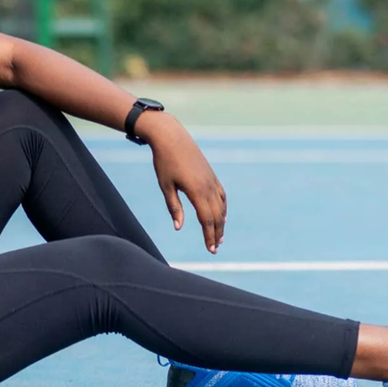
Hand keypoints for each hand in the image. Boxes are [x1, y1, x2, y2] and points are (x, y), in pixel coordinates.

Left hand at [147, 117, 226, 253]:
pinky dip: (223, 208)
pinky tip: (222, 216)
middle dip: (216, 233)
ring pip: (221, 207)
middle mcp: (208, 186)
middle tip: (214, 249)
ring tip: (219, 237)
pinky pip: (221, 195)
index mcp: (196, 191)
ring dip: (221, 223)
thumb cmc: (164, 162)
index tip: (210, 249)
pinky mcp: (211, 175)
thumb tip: (179, 227)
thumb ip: (174, 207)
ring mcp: (212, 180)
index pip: (206, 219)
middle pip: (217, 216)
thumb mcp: (166, 186)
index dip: (208, 235)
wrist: (171, 137)